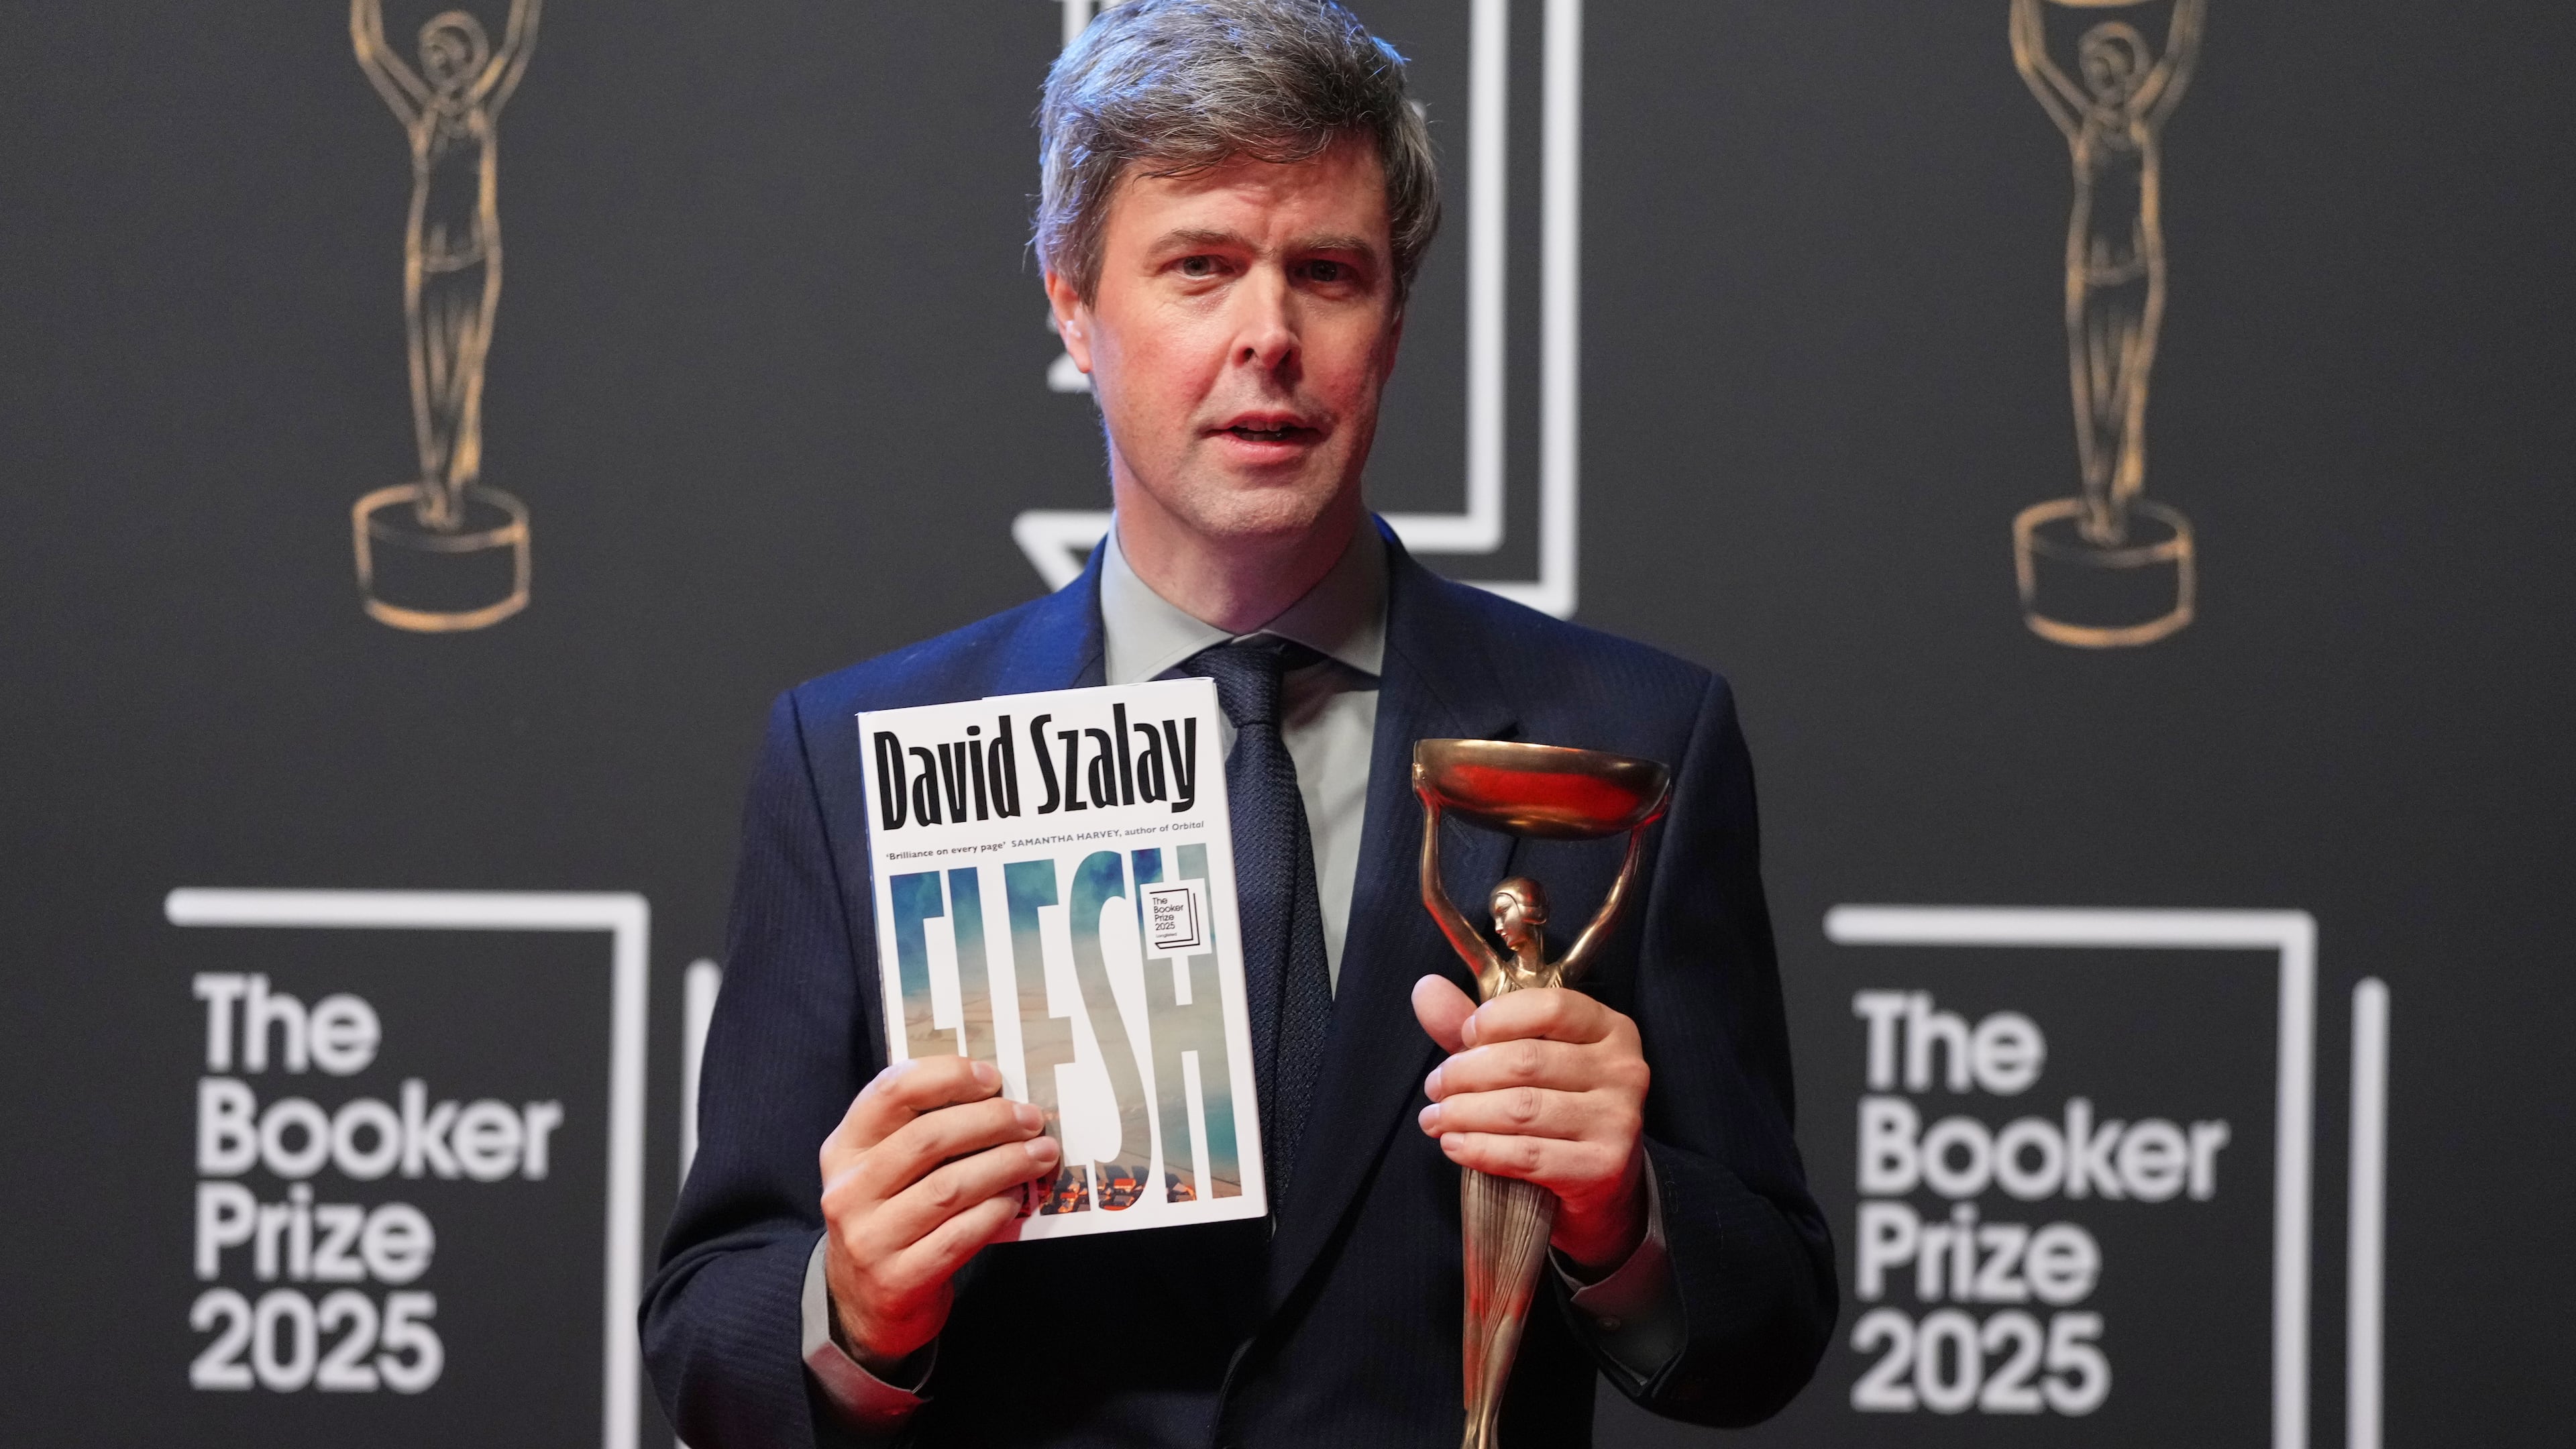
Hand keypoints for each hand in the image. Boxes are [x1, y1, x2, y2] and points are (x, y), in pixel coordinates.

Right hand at [818, 1056, 1060, 1372]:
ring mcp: (869, 1239)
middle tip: (1031, 1119)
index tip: (991, 1078)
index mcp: (845, 1149)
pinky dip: (995, 1211)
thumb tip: (996, 1096)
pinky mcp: (897, 1280)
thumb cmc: (890, 1218)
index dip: (946, 1076)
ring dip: (1005, 1164)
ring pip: (949, 1187)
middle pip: (928, 1139)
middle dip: (991, 1121)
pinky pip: (959, 1235)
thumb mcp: (884, 1168)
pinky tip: (1016, 1198)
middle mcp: (849, 1191)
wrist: (864, 1304)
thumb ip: (920, 1130)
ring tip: (1040, 1155)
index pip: (891, 1092)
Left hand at [1412, 976, 1650, 1273]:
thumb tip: (1427, 989)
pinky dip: (1479, 1148)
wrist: (1602, 1184)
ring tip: (1435, 1118)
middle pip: (1526, 1061)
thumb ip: (1479, 1027)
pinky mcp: (1604, 1167)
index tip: (1464, 1037)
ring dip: (1463, 1113)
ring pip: (1521, 1109)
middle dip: (1465, 1073)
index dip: (1496, 1019)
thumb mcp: (1526, 1058)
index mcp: (1610, 1029)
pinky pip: (1526, 1155)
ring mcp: (1619, 1120)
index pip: (1550, 1007)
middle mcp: (1624, 1070)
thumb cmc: (1559, 1109)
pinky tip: (1454, 1144)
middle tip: (1435, 1087)